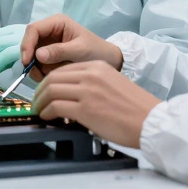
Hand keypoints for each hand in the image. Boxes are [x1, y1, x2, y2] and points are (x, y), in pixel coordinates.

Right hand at [20, 13, 122, 80]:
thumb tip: (38, 55)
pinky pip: (37, 64)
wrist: (108, 62)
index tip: (27, 61)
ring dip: (35, 67)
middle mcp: (49, 32)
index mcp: (56, 23)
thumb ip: (59, 51)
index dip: (27, 44)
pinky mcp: (48, 57)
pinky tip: (50, 77)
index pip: (33, 29)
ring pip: (31, 55)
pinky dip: (40, 72)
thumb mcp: (79, 50)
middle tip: (36, 74)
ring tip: (48, 76)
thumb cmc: (96, 51)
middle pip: (29, 42)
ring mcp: (47, 45)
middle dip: (30, 58)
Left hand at [32, 61, 160, 148]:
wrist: (151, 121)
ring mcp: (87, 92)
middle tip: (37, 102)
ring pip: (51, 91)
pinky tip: (47, 118)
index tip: (44, 91)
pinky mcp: (85, 109)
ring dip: (41, 103)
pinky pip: (56, 107)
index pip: (63, 69)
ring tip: (40, 111)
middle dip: (40, 91)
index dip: (49, 81)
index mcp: (97, 67)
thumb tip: (71, 94)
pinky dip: (47, 112)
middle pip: (53, 79)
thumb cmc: (135, 108)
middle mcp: (90, 75)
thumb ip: (91, 84)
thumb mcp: (112, 84)